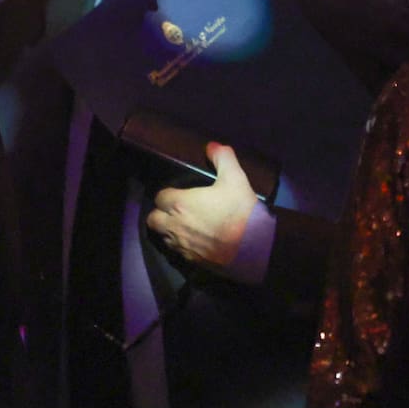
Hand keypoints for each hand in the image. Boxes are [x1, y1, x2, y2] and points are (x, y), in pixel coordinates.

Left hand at [146, 142, 257, 267]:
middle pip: (153, 220)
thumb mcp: (235, 178)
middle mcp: (175, 225)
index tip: (178, 194)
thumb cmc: (241, 211)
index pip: (160, 197)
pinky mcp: (191, 261)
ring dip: (168, 230)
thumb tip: (212, 146)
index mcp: (180, 203)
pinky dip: (180, 246)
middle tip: (175, 210)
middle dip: (160, 214)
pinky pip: (176, 252)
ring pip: (163, 237)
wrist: (255, 247)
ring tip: (183, 226)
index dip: (167, 194)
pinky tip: (194, 242)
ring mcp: (182, 246)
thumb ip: (222, 158)